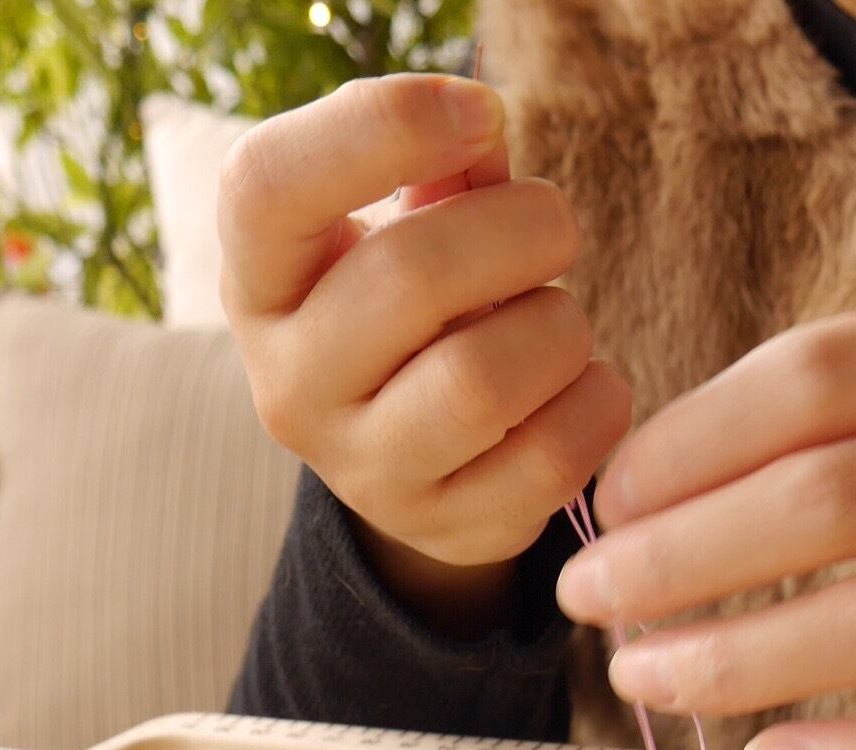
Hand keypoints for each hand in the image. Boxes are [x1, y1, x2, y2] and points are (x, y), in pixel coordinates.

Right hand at [219, 74, 631, 633]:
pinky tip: (581, 385)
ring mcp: (360, 470)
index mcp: (259, 281)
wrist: (413, 451)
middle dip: (520, 228)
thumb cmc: (412, 301)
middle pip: (407, 277)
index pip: (267, 185)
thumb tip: (481, 129)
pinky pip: (549, 459)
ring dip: (558, 326)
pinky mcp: (443, 528)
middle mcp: (287, 384)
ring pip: (480, 381)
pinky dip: (596, 403)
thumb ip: (443, 165)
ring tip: (558, 321)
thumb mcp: (405, 221)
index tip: (482, 114)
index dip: (384, 125)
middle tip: (555, 227)